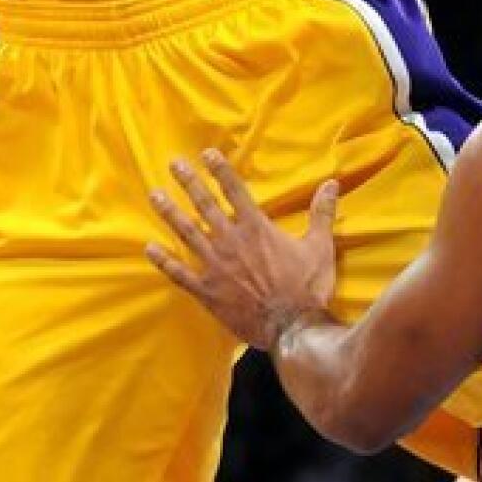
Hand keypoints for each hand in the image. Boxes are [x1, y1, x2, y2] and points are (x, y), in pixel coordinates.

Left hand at [146, 150, 337, 351]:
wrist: (291, 328)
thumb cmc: (307, 288)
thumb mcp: (320, 247)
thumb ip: (322, 213)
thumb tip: (332, 184)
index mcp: (256, 228)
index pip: (234, 190)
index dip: (220, 170)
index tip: (206, 153)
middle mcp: (232, 242)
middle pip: (205, 205)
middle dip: (189, 182)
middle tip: (173, 164)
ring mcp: (216, 267)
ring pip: (187, 234)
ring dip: (170, 213)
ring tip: (155, 195)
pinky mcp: (207, 292)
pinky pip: (180, 274)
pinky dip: (164, 261)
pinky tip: (149, 249)